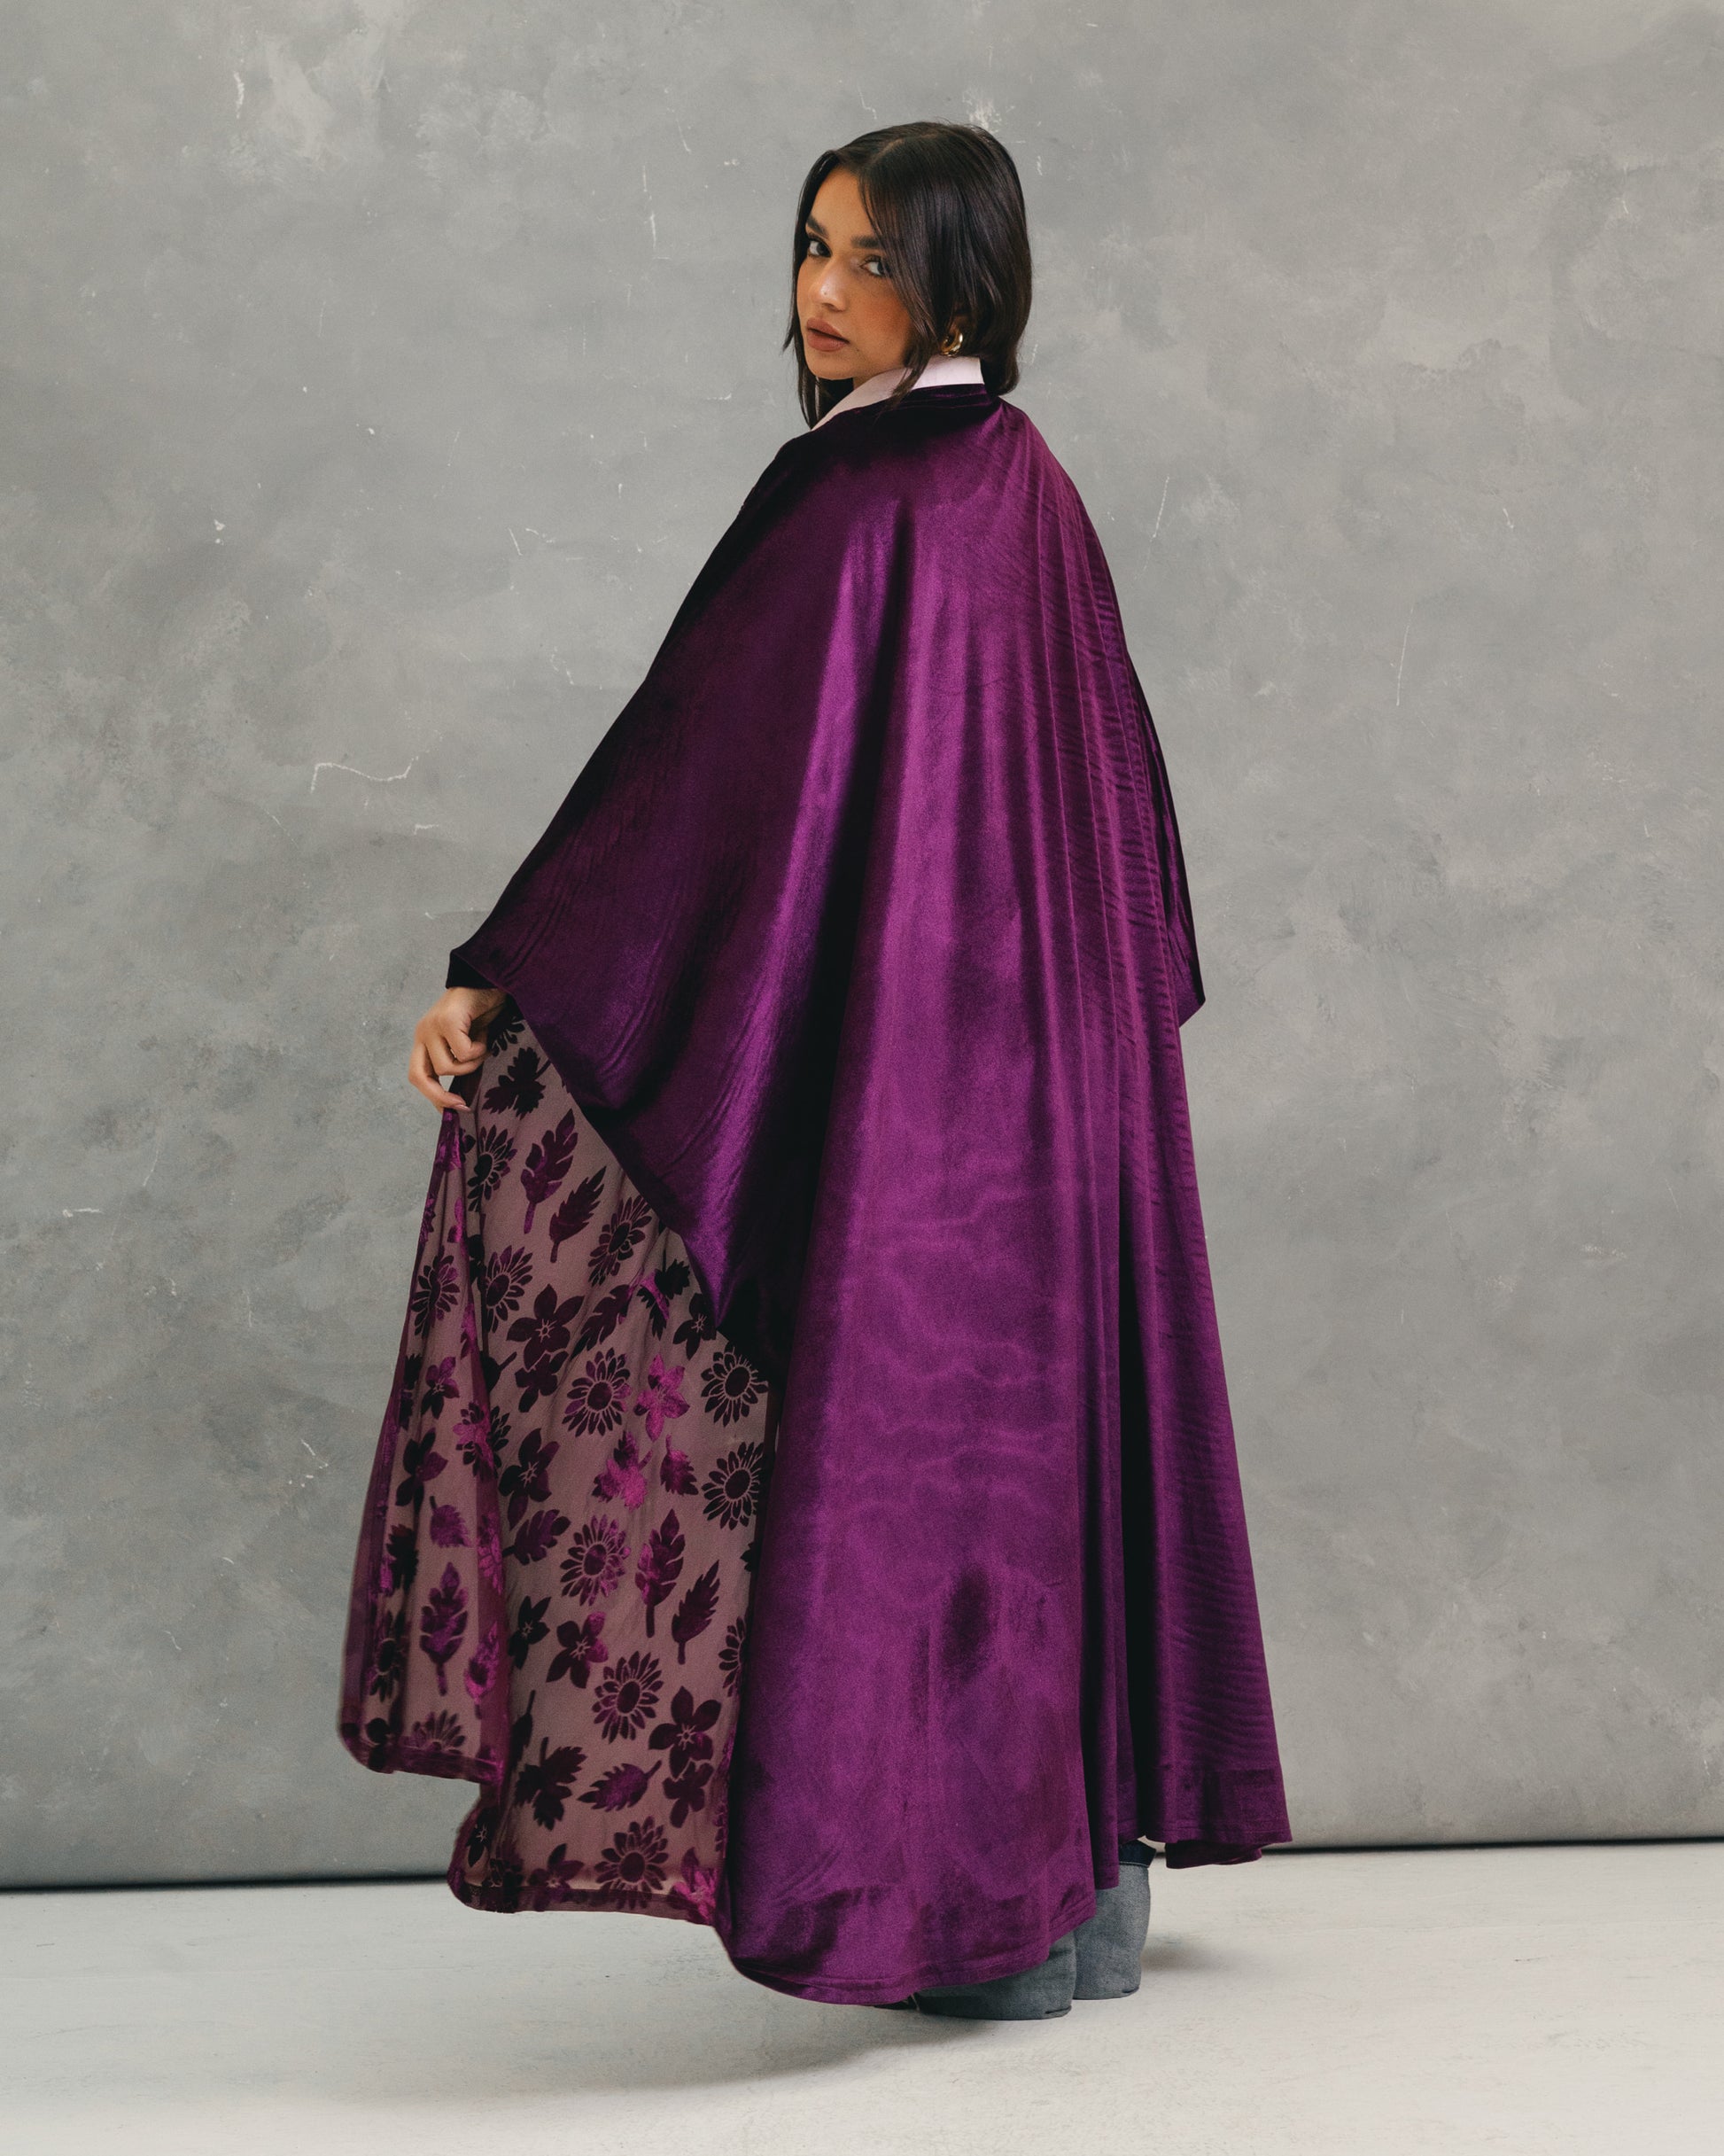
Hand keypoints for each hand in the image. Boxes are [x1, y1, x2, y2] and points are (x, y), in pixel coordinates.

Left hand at [409, 986, 508, 1110]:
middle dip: (440, 1096)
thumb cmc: (482, 1012)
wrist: (491, 979)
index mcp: (424, 1040)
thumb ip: (459, 1062)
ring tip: (482, 1047)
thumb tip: (461, 1100)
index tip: (455, 1110)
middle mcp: (422, 1033)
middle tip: (463, 1104)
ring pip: (447, 1068)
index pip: (418, 1076)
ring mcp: (431, 1026)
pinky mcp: (446, 1020)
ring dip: (471, 1064)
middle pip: (419, 1077)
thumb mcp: (467, 1042)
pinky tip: (484, 1035)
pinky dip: (478, 1050)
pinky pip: (462, 1052)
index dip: (433, 1098)